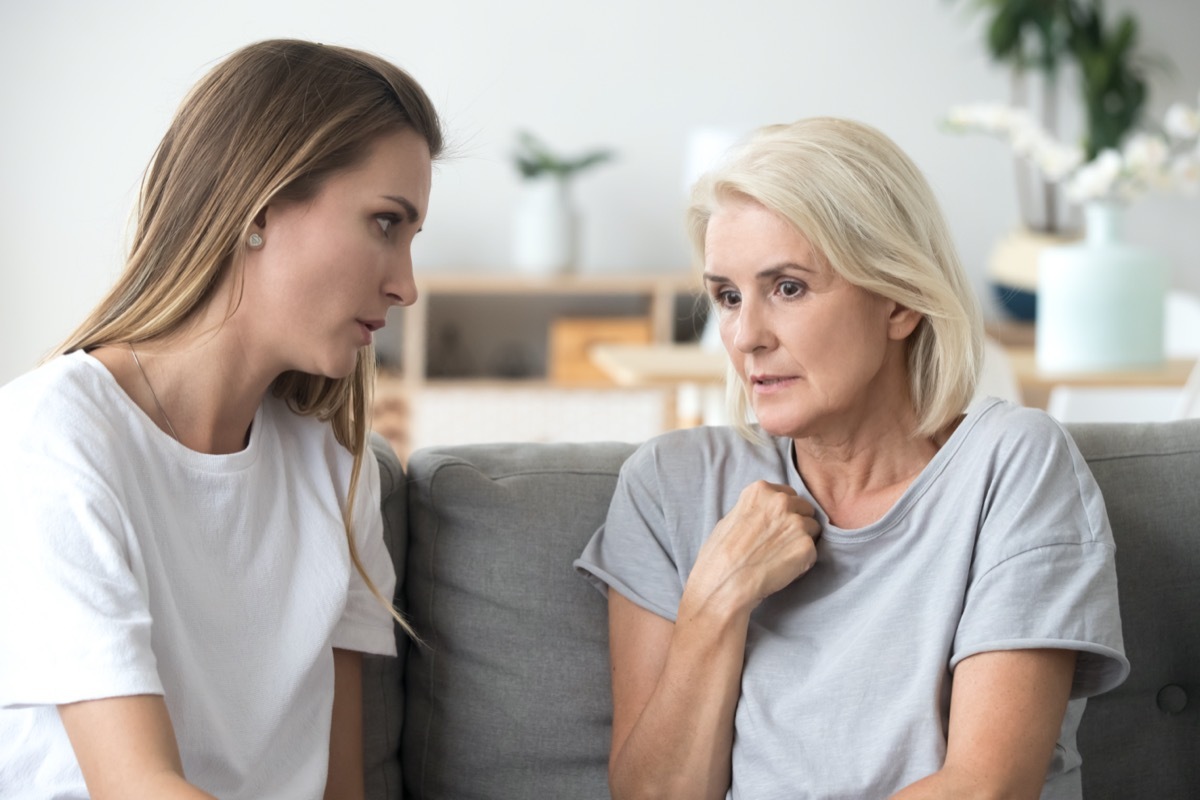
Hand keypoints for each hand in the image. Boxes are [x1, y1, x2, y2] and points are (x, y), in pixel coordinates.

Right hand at [689, 481, 821, 612]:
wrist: (724, 584)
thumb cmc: (719, 556)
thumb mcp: (730, 518)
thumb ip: (754, 511)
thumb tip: (766, 515)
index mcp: (760, 491)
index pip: (788, 494)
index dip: (784, 511)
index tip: (776, 525)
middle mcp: (781, 501)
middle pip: (805, 508)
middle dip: (797, 523)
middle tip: (780, 544)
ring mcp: (796, 523)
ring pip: (813, 529)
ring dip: (802, 542)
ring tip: (781, 558)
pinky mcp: (806, 546)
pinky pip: (813, 552)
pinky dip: (803, 562)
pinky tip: (783, 569)